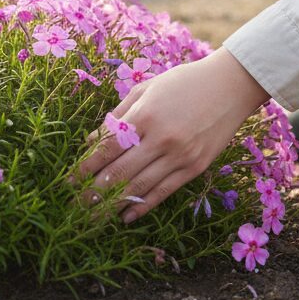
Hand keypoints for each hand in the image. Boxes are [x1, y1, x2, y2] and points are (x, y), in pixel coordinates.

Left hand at [70, 47, 269, 223]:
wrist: (229, 86)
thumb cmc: (182, 83)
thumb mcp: (145, 90)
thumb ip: (118, 116)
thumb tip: (91, 142)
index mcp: (145, 115)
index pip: (108, 148)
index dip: (86, 167)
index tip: (69, 181)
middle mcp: (161, 138)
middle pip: (120, 172)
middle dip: (94, 191)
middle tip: (75, 206)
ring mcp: (180, 156)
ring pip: (140, 187)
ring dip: (114, 204)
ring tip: (94, 216)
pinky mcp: (195, 168)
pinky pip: (164, 192)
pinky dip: (143, 207)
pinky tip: (126, 216)